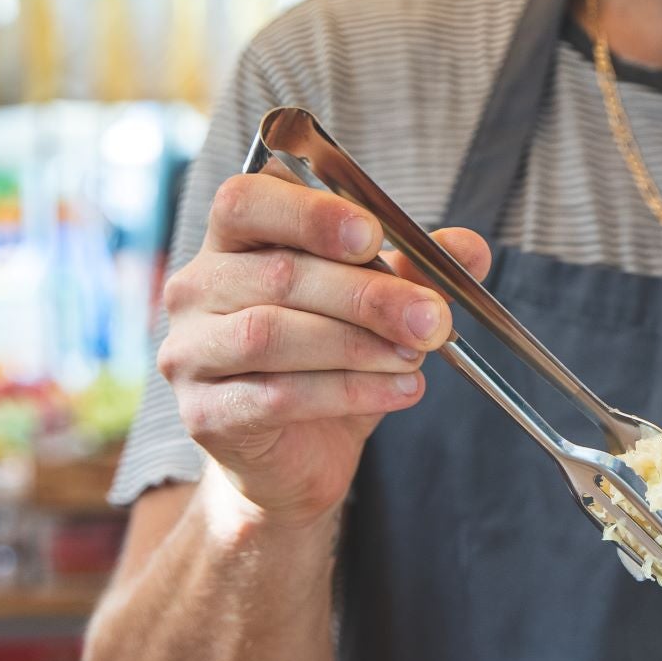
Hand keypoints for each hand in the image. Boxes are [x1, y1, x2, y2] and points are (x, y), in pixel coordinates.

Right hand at [159, 170, 489, 525]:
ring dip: (357, 344)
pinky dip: (348, 391)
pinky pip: (276, 396)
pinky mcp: (203, 413)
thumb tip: (470, 250)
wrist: (295, 458)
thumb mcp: (376, 308)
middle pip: (278, 274)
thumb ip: (415, 270)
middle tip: (432, 318)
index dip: (310, 214)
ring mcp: (191, 352)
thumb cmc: (327, 364)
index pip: (246, 202)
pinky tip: (399, 390)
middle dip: (367, 295)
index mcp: (231, 242)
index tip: (373, 236)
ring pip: (272, 334)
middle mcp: (197, 289)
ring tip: (415, 357)